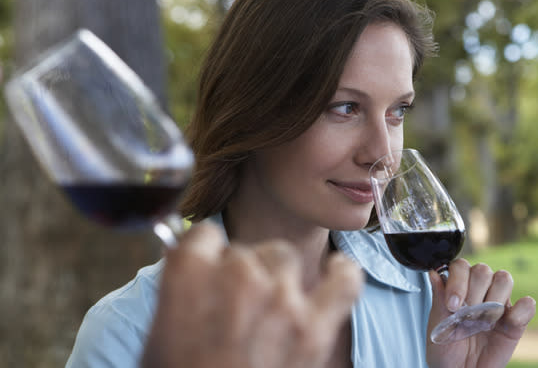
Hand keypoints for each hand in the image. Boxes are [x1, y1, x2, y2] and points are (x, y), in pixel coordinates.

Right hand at [142, 222, 363, 367]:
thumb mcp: (159, 335)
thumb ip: (181, 288)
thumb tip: (189, 257)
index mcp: (189, 274)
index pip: (204, 235)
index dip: (207, 256)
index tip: (209, 268)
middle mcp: (238, 277)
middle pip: (244, 251)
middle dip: (240, 275)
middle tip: (236, 311)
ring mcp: (282, 301)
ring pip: (283, 257)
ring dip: (276, 278)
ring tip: (269, 309)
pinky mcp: (315, 330)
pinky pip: (344, 281)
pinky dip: (343, 273)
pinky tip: (335, 271)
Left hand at [426, 258, 535, 367]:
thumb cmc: (446, 351)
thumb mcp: (437, 327)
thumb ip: (438, 299)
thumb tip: (434, 273)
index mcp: (458, 288)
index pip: (461, 266)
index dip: (458, 281)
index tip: (453, 305)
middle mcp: (479, 291)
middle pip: (483, 270)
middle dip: (473, 292)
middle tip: (467, 316)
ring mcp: (498, 303)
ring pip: (504, 279)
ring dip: (493, 298)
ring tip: (485, 321)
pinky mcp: (516, 321)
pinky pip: (527, 304)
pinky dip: (521, 310)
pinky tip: (507, 322)